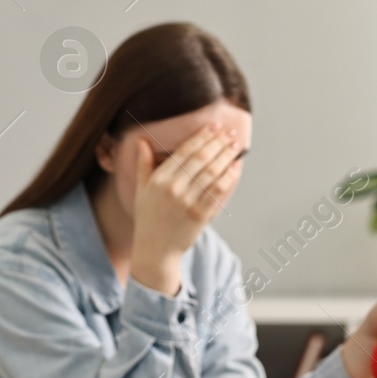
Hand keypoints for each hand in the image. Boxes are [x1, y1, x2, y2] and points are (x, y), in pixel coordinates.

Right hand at [129, 123, 242, 293]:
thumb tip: (142, 142)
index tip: (214, 126)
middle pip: (201, 158)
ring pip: (212, 172)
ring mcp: (187, 203)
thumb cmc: (148, 218)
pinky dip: (229, 177)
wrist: (155, 251)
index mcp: (158, 180)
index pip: (184, 151)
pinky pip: (219, 192)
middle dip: (218, 142)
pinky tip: (235, 168)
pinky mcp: (200, 216)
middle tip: (230, 132)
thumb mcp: (141, 190)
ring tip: (235, 146)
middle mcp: (172, 189)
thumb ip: (143, 165)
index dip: (202, 136)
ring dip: (226, 157)